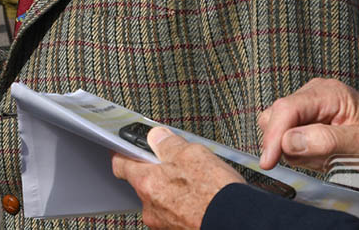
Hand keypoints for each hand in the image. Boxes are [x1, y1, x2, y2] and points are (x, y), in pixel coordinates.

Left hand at [112, 127, 241, 229]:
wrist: (237, 223)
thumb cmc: (215, 194)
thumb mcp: (191, 154)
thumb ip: (168, 144)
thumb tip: (157, 137)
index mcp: (147, 184)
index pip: (121, 165)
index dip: (123, 153)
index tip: (125, 148)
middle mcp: (150, 208)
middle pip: (144, 184)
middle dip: (157, 174)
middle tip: (177, 165)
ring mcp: (164, 224)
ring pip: (161, 201)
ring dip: (172, 192)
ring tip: (197, 185)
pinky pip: (175, 215)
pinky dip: (184, 207)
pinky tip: (201, 201)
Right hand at [257, 77, 358, 169]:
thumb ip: (324, 141)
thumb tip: (287, 142)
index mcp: (327, 93)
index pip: (287, 109)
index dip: (274, 136)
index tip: (268, 162)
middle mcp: (312, 93)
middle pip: (276, 116)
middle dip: (284, 144)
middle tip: (313, 162)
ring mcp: (308, 104)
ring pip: (278, 126)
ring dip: (293, 149)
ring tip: (323, 158)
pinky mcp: (306, 117)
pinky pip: (288, 134)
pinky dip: (298, 150)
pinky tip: (320, 155)